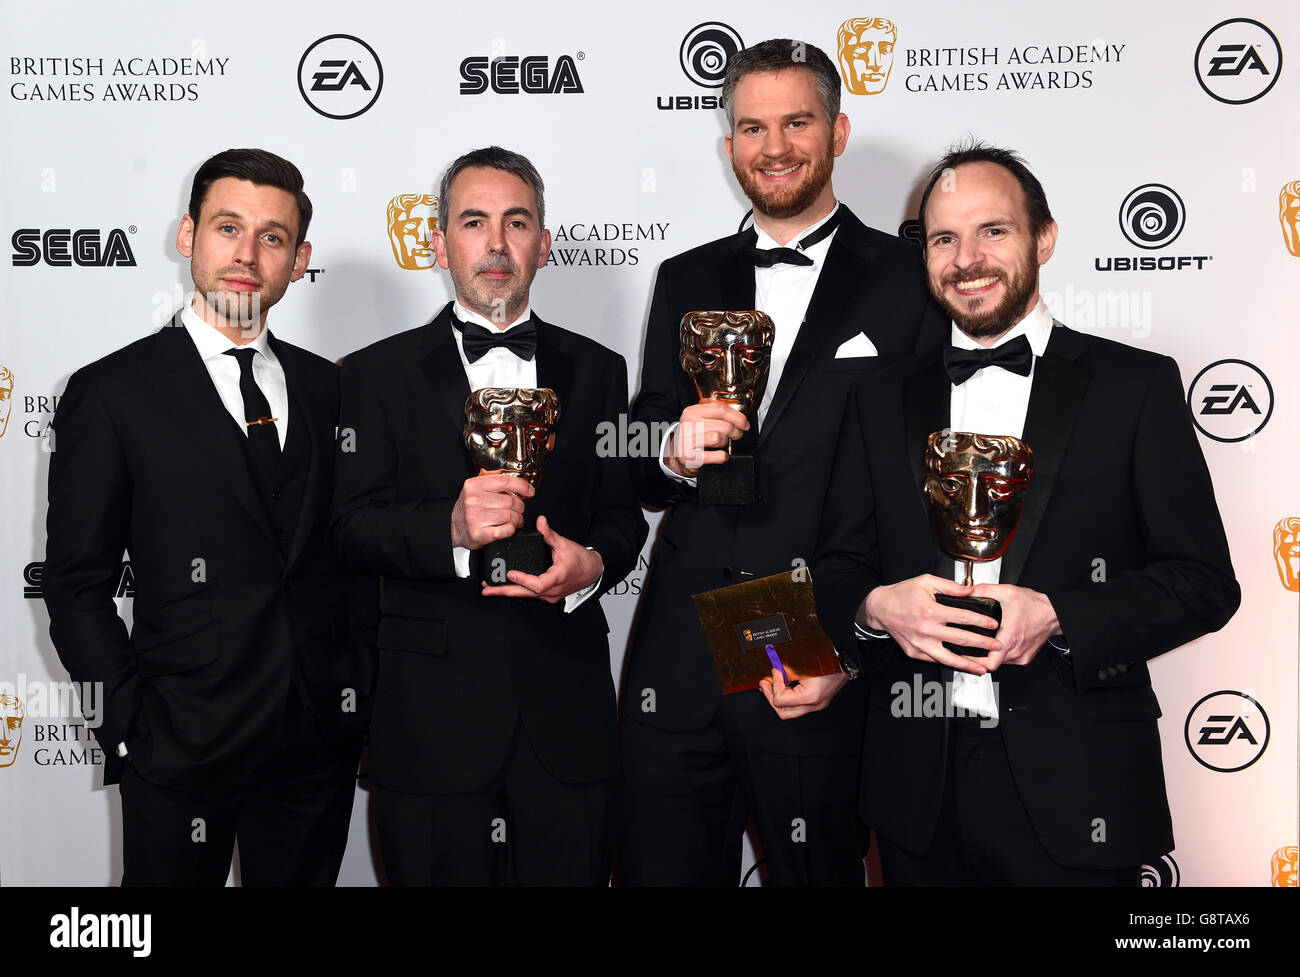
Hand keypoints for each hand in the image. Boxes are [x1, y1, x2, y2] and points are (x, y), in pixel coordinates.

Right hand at [450, 474, 533, 549]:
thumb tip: (520, 485)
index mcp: (474, 486)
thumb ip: (494, 484)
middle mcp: (474, 501)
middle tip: (518, 510)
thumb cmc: (468, 509)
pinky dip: (512, 529)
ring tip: (515, 520)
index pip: (505, 481)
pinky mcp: (479, 533)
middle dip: (520, 506)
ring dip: (518, 519)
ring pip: (510, 516)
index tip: (530, 491)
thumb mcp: (476, 490)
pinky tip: (509, 527)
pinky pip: (506, 530)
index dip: (522, 486)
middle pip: (510, 501)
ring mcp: (476, 517)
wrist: (453, 528)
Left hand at [480, 515, 602, 602]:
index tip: (511, 573)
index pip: (538, 584)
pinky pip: (530, 594)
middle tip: (487, 589)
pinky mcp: (547, 595)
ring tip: (490, 588)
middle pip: (525, 593)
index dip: (523, 580)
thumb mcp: (565, 544)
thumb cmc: (581, 560)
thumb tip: (540, 521)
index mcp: (557, 577)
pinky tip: (505, 587)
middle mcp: (552, 590)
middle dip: (504, 591)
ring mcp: (549, 595)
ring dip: (508, 592)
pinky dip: (517, 590)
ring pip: (526, 595)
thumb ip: (550, 534)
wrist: (592, 571)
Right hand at [664, 402, 748, 477]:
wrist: (676, 454)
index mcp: (693, 412)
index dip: (738, 417)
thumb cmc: (693, 436)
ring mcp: (688, 441)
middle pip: (725, 426)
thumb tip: (740, 418)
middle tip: (735, 436)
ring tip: (721, 445)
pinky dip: (722, 456)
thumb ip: (716, 415)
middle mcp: (689, 424)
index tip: (745, 424)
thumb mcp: (700, 420)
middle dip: (735, 432)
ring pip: (720, 438)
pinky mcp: (690, 457)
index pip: (722, 410)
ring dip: (725, 443)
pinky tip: (720, 455)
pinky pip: (716, 455)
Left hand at [758, 668, 849, 718]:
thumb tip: (774, 672)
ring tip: (771, 684)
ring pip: (789, 711)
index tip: (774, 671)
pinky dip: (787, 697)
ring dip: (778, 698)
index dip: (774, 685)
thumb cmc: (829, 660)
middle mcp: (814, 705)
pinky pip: (797, 705)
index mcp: (810, 697)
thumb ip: (786, 671)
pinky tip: (783, 686)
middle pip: (783, 712)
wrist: (847, 661)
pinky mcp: (817, 701)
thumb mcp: (803, 664)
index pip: (781, 700)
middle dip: (770, 697)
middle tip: (764, 684)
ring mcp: (816, 705)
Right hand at [861, 574, 1000, 674]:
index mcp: (931, 611)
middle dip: (983, 644)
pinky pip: (936, 660)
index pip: (963, 618)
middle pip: (961, 639)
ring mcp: (920, 644)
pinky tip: (962, 665)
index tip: (993, 625)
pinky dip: (951, 664)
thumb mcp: (926, 581)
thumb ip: (950, 587)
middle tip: (997, 646)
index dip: (981, 622)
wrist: (879, 608)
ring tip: (984, 667)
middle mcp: (927, 630)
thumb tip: (971, 591)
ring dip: (969, 663)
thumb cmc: (902, 594)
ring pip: (949, 658)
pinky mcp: (915, 652)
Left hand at [970, 584, 1058, 666]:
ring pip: (1000, 663)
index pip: (989, 664)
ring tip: (980, 645)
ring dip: (990, 655)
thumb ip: (985, 590)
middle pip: (991, 664)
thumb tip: (968, 590)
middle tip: (967, 649)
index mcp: (1010, 638)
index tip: (965, 655)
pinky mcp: (1025, 657)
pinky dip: (1000, 655)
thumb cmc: (1035, 605)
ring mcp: (1021, 656)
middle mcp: (1016, 651)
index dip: (975, 662)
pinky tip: (995, 644)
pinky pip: (1008, 661)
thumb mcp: (1007, 592)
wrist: (1054, 613)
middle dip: (978, 658)